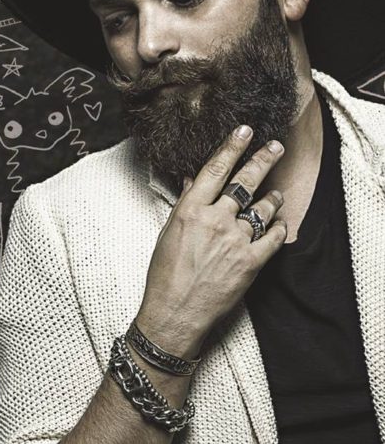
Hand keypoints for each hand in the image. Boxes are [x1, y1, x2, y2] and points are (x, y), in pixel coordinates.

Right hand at [136, 125, 287, 357]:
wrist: (175, 312)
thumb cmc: (165, 275)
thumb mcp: (168, 233)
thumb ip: (185, 204)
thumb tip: (193, 181)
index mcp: (190, 211)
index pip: (215, 169)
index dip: (232, 147)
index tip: (245, 131)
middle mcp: (215, 221)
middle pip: (245, 181)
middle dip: (263, 159)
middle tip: (276, 146)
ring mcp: (236, 241)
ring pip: (263, 208)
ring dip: (273, 198)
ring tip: (276, 194)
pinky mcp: (252, 263)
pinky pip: (274, 238)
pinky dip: (279, 228)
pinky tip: (279, 224)